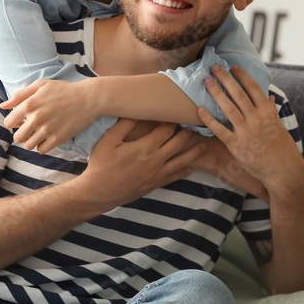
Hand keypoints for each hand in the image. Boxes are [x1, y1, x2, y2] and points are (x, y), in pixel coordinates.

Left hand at [0, 79, 98, 152]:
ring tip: (40, 132)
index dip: (14, 122)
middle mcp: (36, 119)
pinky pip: (41, 150)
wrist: (88, 98)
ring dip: (32, 140)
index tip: (21, 120)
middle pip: (18, 137)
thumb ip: (18, 96)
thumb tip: (1, 106)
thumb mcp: (39, 85)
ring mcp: (47, 130)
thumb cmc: (63, 90)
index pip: (8, 123)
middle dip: (22, 133)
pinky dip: (42, 145)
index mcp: (29, 105)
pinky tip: (48, 137)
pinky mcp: (57, 139)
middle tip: (32, 127)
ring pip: (28, 145)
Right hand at [78, 119, 204, 210]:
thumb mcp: (109, 140)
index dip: (172, 120)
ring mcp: (157, 174)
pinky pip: (174, 177)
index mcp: (146, 147)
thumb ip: (124, 125)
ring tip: (203, 145)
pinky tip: (190, 168)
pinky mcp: (155, 184)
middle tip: (194, 125)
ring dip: (193, 152)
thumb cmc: (102, 164)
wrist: (100, 192)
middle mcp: (156, 160)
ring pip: (181, 161)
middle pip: (178, 143)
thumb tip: (136, 111)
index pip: (166, 129)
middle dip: (186, 133)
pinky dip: (184, 171)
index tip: (177, 113)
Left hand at [197, 65, 303, 197]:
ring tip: (206, 81)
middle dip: (225, 79)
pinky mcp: (236, 146)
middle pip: (238, 94)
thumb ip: (271, 110)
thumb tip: (268, 96)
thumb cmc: (282, 149)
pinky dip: (209, 119)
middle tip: (214, 67)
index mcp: (268, 113)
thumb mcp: (280, 127)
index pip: (253, 89)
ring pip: (228, 108)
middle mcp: (257, 120)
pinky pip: (220, 130)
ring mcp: (246, 132)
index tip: (233, 67)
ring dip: (216, 93)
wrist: (284, 172)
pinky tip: (200, 110)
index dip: (242, 76)